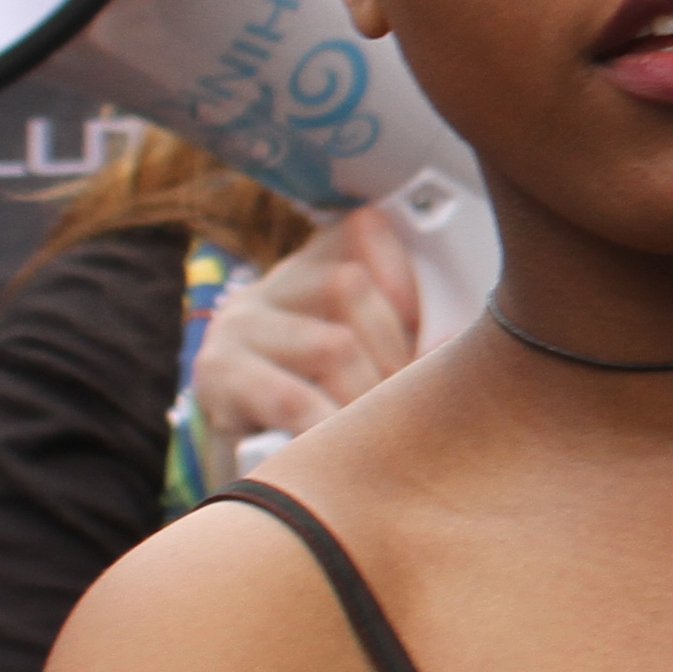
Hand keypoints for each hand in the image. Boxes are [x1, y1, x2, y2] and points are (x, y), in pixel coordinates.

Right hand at [193, 205, 422, 464]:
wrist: (241, 427)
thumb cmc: (321, 385)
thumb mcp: (366, 345)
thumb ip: (409, 330)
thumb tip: (453, 342)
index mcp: (319, 261)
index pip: (363, 229)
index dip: (403, 272)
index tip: (426, 321)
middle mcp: (276, 281)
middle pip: (349, 286)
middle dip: (392, 349)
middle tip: (404, 396)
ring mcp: (241, 322)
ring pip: (331, 343)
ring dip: (367, 393)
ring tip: (374, 426)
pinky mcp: (219, 371)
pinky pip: (290, 398)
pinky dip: (328, 425)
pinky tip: (340, 442)